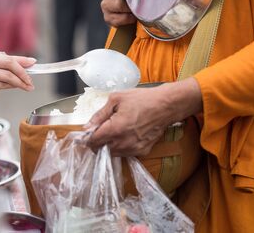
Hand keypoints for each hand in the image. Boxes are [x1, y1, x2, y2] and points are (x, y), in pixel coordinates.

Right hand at [0, 49, 35, 99]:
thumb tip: (21, 66)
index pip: (5, 55)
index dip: (21, 59)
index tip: (32, 62)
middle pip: (8, 62)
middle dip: (23, 71)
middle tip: (30, 79)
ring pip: (7, 75)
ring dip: (20, 82)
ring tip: (27, 86)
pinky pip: (2, 85)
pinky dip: (12, 86)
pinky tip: (16, 88)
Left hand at [86, 79, 202, 156]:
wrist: (166, 105)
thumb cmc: (142, 99)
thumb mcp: (116, 99)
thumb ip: (99, 115)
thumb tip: (87, 127)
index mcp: (114, 129)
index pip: (93, 142)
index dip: (88, 138)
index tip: (89, 133)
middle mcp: (123, 143)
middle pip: (101, 150)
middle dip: (98, 141)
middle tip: (103, 129)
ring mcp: (133, 149)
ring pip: (113, 153)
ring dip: (110, 145)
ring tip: (116, 130)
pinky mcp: (142, 151)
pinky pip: (126, 153)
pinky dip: (122, 147)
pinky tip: (127, 134)